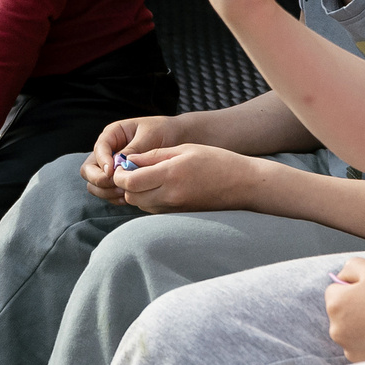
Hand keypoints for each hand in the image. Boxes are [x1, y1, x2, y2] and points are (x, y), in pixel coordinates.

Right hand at [80, 114, 184, 200]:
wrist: (179, 138)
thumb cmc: (164, 131)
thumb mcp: (149, 136)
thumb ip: (133, 149)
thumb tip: (117, 164)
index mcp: (113, 135)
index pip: (98, 149)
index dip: (102, 162)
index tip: (112, 172)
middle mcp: (107, 151)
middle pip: (89, 170)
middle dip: (99, 180)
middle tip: (117, 184)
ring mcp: (111, 168)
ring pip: (94, 184)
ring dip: (106, 191)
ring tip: (126, 192)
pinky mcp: (118, 181)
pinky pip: (107, 193)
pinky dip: (114, 197)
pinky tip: (129, 197)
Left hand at [112, 143, 267, 214]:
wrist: (243, 184)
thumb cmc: (216, 161)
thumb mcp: (184, 149)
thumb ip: (153, 156)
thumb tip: (129, 160)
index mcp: (169, 175)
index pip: (129, 182)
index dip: (120, 174)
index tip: (123, 165)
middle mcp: (169, 195)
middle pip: (131, 197)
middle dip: (126, 184)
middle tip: (134, 170)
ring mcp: (174, 209)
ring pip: (141, 205)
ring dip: (137, 193)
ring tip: (148, 178)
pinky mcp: (179, 215)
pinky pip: (154, 210)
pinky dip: (149, 200)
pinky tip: (160, 187)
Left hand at [325, 258, 364, 360]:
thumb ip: (350, 267)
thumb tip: (340, 277)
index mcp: (335, 304)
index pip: (335, 290)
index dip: (354, 288)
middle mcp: (335, 328)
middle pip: (340, 312)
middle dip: (354, 307)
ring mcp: (348, 347)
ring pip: (349, 330)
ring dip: (360, 325)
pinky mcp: (361, 360)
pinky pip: (359, 345)